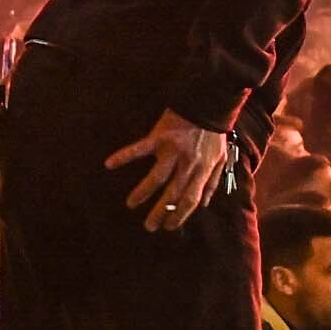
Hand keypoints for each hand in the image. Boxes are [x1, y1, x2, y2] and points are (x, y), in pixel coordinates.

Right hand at [108, 114, 235, 227]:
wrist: (208, 103)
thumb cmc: (213, 132)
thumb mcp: (220, 158)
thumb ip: (212, 182)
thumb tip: (204, 204)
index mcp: (202, 170)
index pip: (190, 199)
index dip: (180, 215)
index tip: (169, 226)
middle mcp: (187, 164)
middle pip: (172, 194)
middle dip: (160, 212)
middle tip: (149, 226)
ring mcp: (172, 150)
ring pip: (157, 177)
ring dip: (143, 193)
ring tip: (131, 204)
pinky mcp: (159, 137)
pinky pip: (140, 149)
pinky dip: (124, 155)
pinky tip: (109, 163)